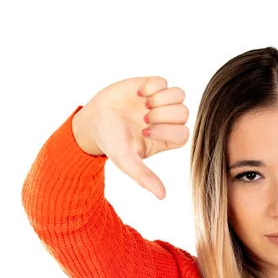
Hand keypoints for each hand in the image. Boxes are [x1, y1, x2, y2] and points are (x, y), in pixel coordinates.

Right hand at [72, 76, 188, 198]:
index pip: (183, 134)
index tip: (145, 131)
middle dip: (163, 114)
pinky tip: (138, 93)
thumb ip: (144, 177)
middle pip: (184, 113)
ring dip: (161, 98)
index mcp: (166, 139)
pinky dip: (152, 86)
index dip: (167, 131)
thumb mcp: (126, 161)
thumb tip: (162, 196)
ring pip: (179, 95)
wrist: (93, 121)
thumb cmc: (111, 143)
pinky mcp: (150, 86)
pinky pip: (164, 81)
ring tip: (143, 104)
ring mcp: (159, 102)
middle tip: (144, 118)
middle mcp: (166, 121)